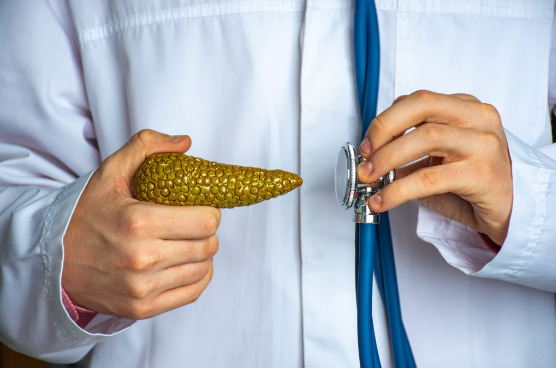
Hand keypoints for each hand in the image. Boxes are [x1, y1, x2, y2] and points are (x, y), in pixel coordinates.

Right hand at [63, 130, 220, 318]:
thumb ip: (146, 147)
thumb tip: (184, 142)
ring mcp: (142, 287)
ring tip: (186, 242)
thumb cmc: (85, 214)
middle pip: (208, 245)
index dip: (210, 211)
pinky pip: (191, 292)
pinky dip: (197, 276)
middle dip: (207, 231)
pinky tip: (185, 264)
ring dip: (203, 254)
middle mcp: (142, 258)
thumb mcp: (110, 173)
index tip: (199, 207)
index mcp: (138, 222)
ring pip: (204, 269)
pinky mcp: (141, 308)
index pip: (206, 220)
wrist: (52, 259)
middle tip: (192, 224)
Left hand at [358, 90, 512, 244]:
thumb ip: (408, 153)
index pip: (417, 100)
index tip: (366, 144)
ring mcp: (483, 143)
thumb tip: (369, 160)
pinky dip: (398, 190)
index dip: (385, 120)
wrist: (513, 210)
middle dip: (383, 129)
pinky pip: (429, 178)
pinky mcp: (482, 173)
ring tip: (368, 179)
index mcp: (465, 108)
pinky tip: (382, 200)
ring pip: (425, 138)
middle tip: (364, 157)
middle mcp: (477, 118)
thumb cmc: (472, 184)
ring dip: (387, 159)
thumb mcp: (437, 160)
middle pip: (421, 105)